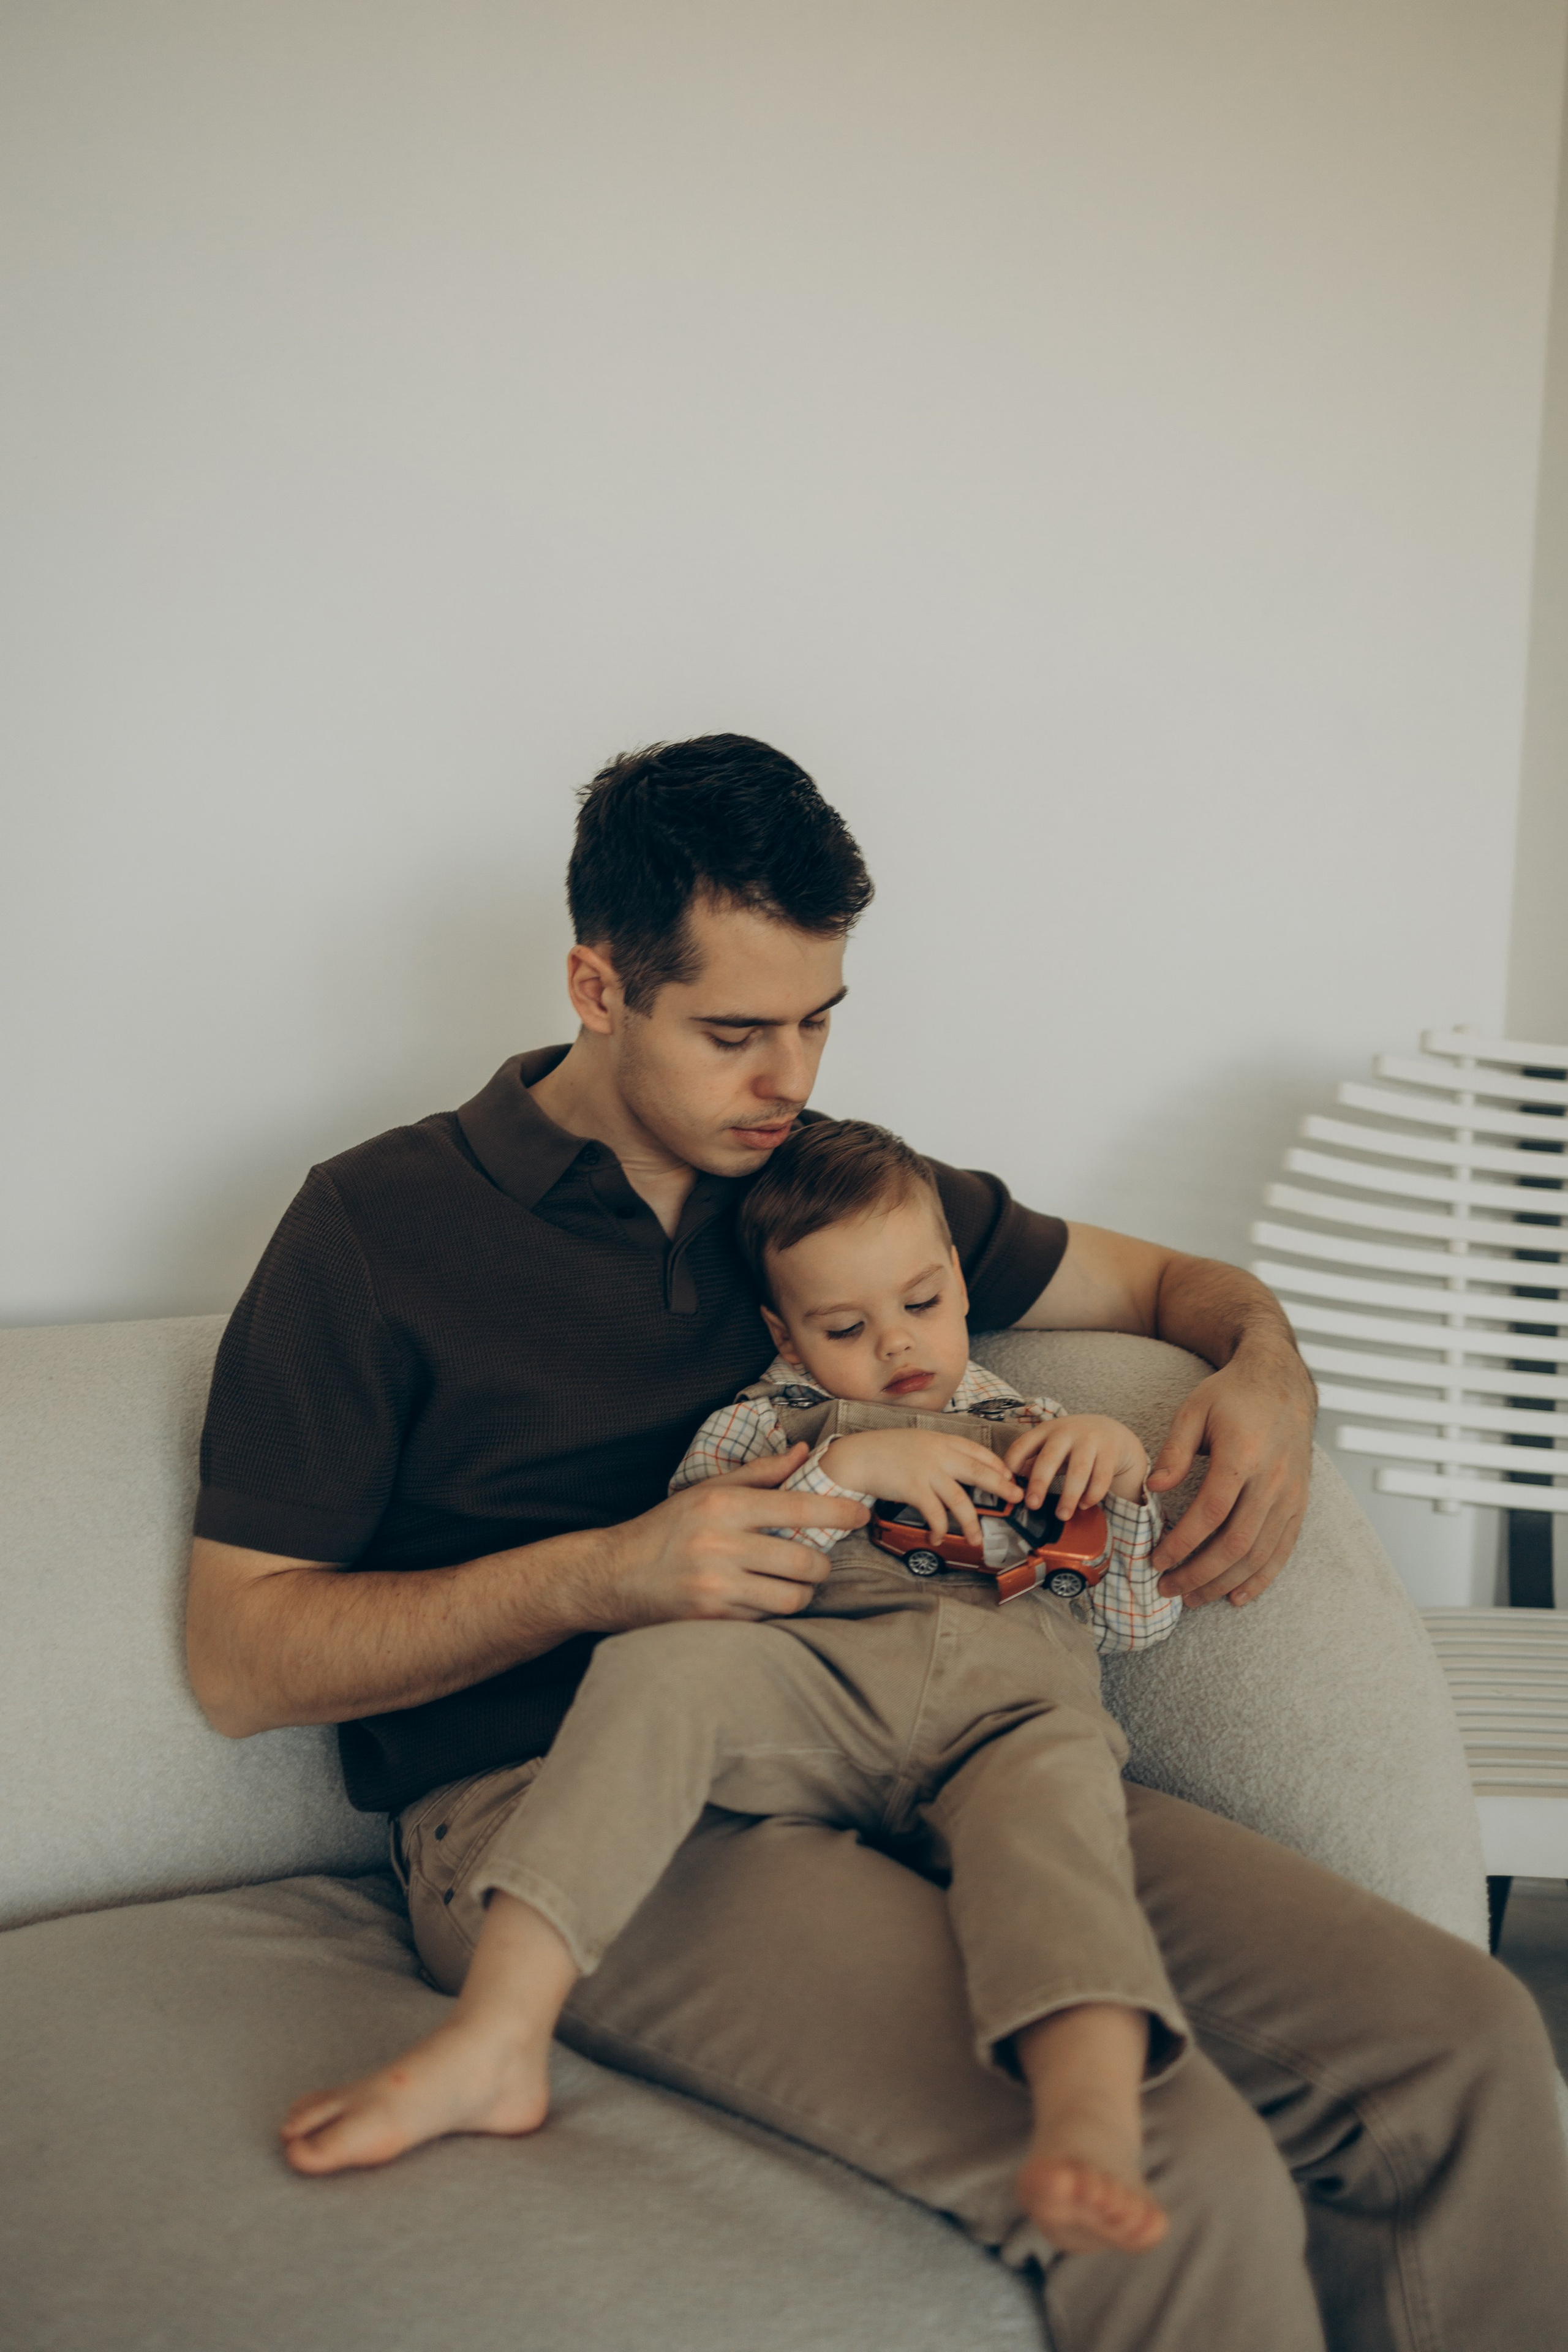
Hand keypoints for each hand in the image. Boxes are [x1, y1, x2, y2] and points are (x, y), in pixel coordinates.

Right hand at [592, 1445, 867, 1624]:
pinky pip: (765, 1619)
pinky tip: (757, 1598)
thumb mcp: (707, 1491)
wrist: (612, 1576)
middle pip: (803, 1560)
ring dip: (800, 1592)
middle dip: (820, 1563)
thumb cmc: (665, 1530)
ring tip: (790, 1583)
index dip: (838, 1511)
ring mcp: (715, 1586)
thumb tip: (806, 1452)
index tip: (861, 1514)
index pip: (797, 1506)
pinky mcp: (710, 1619)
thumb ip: (759, 1473)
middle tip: (816, 1560)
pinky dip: (769, 1611)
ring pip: (791, 1597)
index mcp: (723, 1506)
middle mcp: (720, 1545)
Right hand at [823, 1429, 1021, 1545]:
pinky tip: (938, 1538)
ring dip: (972, 1523)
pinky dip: (940, 1529)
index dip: (996, 1464)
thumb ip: (936, 1450)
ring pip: (960, 1500)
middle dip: (1001, 1486)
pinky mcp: (914, 1488)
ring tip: (979, 1540)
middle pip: (978, 1472)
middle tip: (1017, 1497)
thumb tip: (954, 1466)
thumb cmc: (883, 1450)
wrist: (857, 1456)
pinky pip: (935, 1514)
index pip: (976, 1450)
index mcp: (940, 1440)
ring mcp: (927, 1471)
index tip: (1008, 1475)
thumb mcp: (916, 1441)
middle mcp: (938, 1454)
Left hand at [1002, 1415, 1148, 1517]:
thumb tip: (1011, 1483)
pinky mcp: (1109, 1452)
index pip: (1023, 1444)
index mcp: (1046, 1430)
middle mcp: (1066, 1432)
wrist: (1111, 1431)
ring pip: (1078, 1471)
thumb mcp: (1051, 1444)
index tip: (1007, 1483)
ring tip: (1062, 1515)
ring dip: (1069, 1496)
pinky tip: (1084, 1505)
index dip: (1012, 1462)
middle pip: (1050, 1458)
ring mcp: (1090, 1440)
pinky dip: (1092, 1495)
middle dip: (1039, 1483)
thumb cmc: (1073, 1443)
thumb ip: (1032, 1460)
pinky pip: (1100, 1478)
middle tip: (1032, 1505)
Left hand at [1147, 1343, 1314, 1607]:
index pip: (1210, 1513)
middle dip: (1199, 1573)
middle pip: (1235, 1543)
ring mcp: (1290, 1495)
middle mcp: (1272, 1480)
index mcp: (1243, 1456)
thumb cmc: (1232, 1395)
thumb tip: (1153, 1489)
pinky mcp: (1299, 1503)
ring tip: (1193, 1597)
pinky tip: (1237, 1596)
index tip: (1155, 1560)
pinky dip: (1261, 1578)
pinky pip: (1283, 1550)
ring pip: (1259, 1554)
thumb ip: (1173, 1451)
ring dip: (1224, 1582)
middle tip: (1168, 1588)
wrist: (1282, 1383)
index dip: (1182, 1543)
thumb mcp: (1194, 1410)